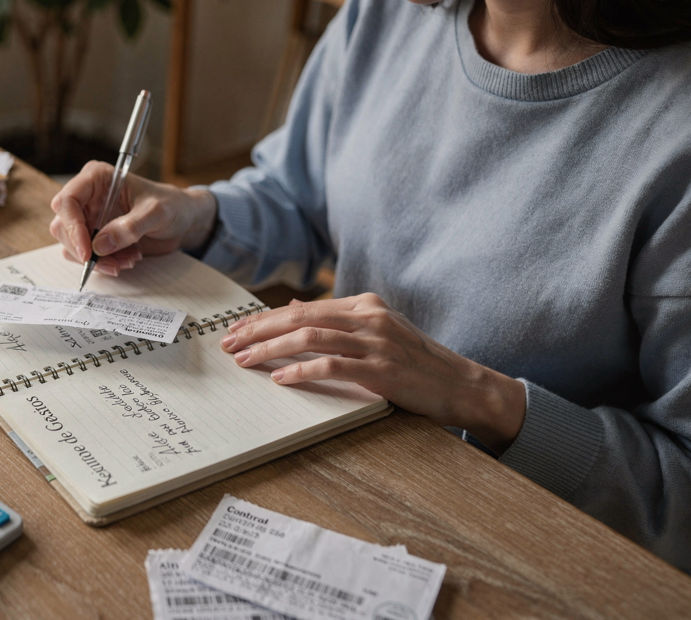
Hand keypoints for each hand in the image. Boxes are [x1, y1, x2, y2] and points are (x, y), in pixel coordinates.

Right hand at [50, 161, 217, 275]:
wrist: (183, 219)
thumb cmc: (172, 205)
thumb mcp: (156, 212)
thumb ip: (129, 227)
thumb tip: (100, 245)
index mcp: (97, 178)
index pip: (68, 200)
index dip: (72, 227)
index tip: (87, 251)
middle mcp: (88, 197)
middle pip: (63, 226)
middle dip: (84, 249)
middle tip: (110, 262)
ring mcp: (90, 218)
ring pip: (72, 245)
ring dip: (97, 260)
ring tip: (127, 260)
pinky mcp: (95, 237)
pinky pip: (86, 255)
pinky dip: (103, 264)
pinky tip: (127, 259)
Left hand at [221, 294, 526, 452]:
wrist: (462, 386)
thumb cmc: (415, 365)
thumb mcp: (377, 334)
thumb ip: (338, 324)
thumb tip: (294, 311)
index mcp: (364, 305)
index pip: (303, 308)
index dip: (265, 319)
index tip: (237, 330)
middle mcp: (369, 317)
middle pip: (300, 317)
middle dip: (258, 330)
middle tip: (228, 343)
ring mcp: (377, 342)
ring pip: (310, 338)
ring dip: (271, 349)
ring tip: (244, 360)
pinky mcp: (383, 369)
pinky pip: (333, 366)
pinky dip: (302, 371)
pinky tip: (280, 379)